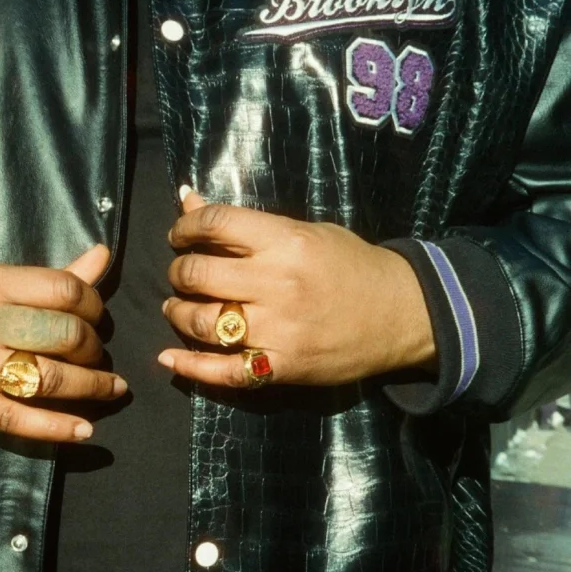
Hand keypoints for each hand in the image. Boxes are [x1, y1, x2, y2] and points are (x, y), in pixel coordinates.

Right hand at [0, 245, 124, 441]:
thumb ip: (47, 277)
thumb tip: (103, 254)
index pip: (61, 289)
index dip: (92, 304)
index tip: (95, 317)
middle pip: (62, 333)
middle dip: (93, 347)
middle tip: (95, 355)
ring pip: (47, 377)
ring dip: (91, 386)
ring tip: (111, 389)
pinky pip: (17, 419)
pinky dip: (56, 427)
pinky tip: (84, 430)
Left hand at [159, 191, 435, 389]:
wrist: (402, 313)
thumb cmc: (352, 264)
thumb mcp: (304, 231)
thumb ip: (246, 223)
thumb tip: (188, 199)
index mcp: (285, 242)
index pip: (215, 224)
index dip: (185, 227)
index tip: (180, 235)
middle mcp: (277, 284)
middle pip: (198, 274)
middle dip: (178, 272)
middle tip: (182, 275)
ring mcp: (278, 330)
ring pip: (202, 323)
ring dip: (178, 314)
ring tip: (177, 309)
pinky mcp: (282, 368)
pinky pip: (223, 372)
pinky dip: (190, 367)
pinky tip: (169, 359)